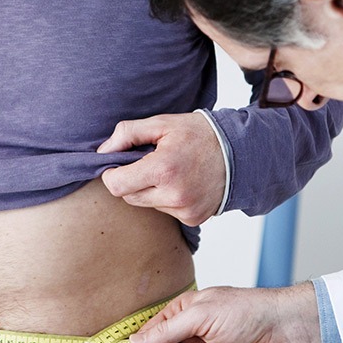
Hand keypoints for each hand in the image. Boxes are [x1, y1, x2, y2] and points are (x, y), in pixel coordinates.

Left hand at [98, 113, 225, 225]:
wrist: (240, 152)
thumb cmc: (199, 133)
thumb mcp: (162, 123)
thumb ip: (128, 133)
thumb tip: (102, 151)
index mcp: (163, 169)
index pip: (116, 185)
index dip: (112, 174)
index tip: (119, 164)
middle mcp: (174, 194)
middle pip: (129, 197)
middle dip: (132, 181)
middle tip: (148, 163)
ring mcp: (185, 210)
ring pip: (147, 205)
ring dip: (150, 190)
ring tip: (170, 171)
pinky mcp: (193, 218)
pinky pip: (165, 211)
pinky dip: (167, 199)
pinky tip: (182, 183)